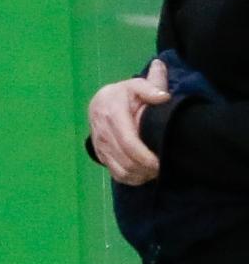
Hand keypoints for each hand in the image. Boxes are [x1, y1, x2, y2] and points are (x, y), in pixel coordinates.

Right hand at [88, 58, 169, 185]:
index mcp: (112, 113)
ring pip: (120, 170)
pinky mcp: (100, 156)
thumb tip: (163, 97)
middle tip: (163, 168)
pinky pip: (116, 174)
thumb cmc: (124, 95)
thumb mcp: (137, 85)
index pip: (128, 142)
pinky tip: (144, 174)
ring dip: (140, 175)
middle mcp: (103, 132)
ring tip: (155, 171)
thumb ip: (151, 87)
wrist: (101, 102)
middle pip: (125, 160)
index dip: (145, 156)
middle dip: (145, 168)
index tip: (160, 161)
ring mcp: (100, 146)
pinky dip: (132, 179)